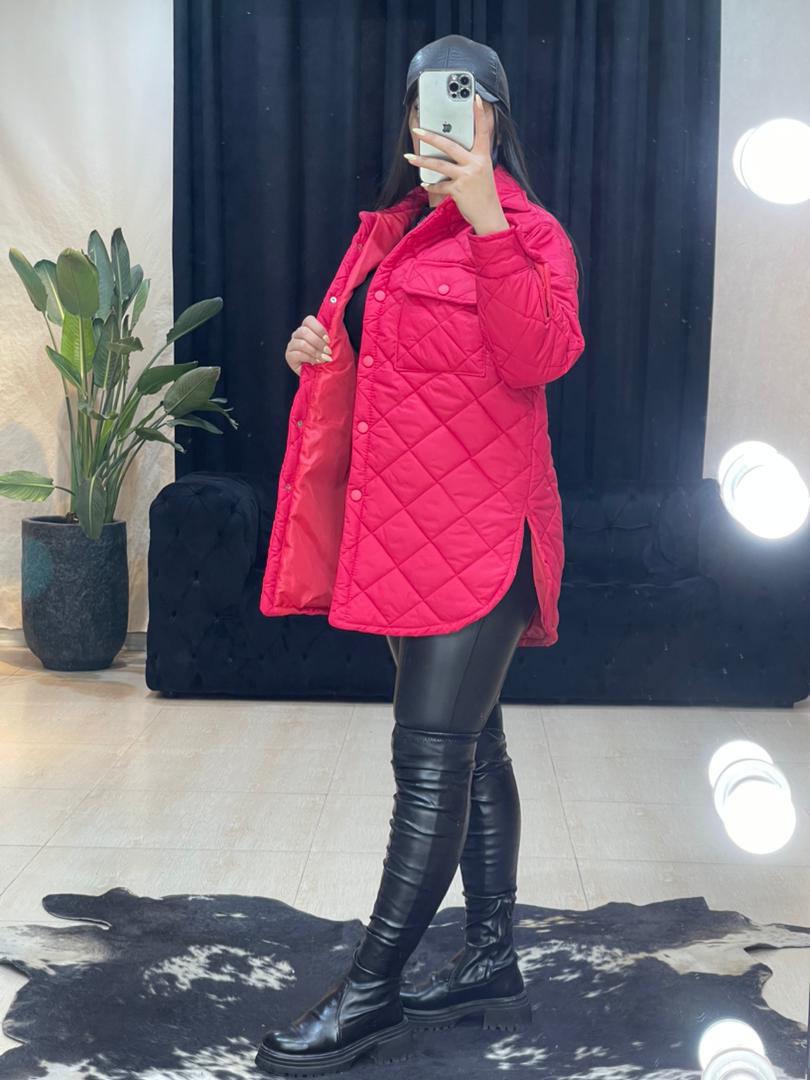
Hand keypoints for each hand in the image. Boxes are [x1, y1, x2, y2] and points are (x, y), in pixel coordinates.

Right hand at [285, 315, 331, 375]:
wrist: (327, 374)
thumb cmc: (331, 356)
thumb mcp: (335, 341)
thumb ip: (335, 326)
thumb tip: (340, 308)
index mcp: (308, 328)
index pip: (309, 320)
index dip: (319, 329)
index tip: (328, 340)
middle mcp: (298, 334)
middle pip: (304, 331)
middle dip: (318, 343)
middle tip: (328, 351)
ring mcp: (292, 344)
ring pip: (302, 343)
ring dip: (315, 352)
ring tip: (324, 359)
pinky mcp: (289, 356)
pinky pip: (298, 354)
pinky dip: (310, 358)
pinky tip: (316, 362)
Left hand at [404, 93, 508, 234]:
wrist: (489, 215)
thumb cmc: (484, 192)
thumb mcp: (483, 171)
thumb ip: (470, 160)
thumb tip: (451, 152)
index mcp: (483, 157)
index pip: (482, 131)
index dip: (479, 114)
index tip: (474, 98)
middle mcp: (475, 164)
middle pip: (450, 146)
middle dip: (431, 137)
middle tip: (418, 130)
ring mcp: (466, 177)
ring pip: (439, 165)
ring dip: (421, 161)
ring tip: (409, 157)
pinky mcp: (458, 190)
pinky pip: (440, 185)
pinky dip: (431, 185)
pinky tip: (424, 184)